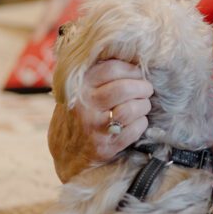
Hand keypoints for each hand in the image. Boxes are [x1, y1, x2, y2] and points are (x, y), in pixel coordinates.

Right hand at [48, 59, 152, 181]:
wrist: (66, 153)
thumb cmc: (77, 115)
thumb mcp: (76, 91)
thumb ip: (94, 76)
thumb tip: (129, 59)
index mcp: (79, 87)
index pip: (111, 69)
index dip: (131, 69)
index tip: (138, 73)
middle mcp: (86, 105)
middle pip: (125, 88)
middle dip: (142, 87)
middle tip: (146, 89)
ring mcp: (96, 126)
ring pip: (132, 109)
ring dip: (144, 105)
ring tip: (143, 105)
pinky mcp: (107, 145)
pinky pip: (135, 129)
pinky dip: (142, 123)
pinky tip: (137, 122)